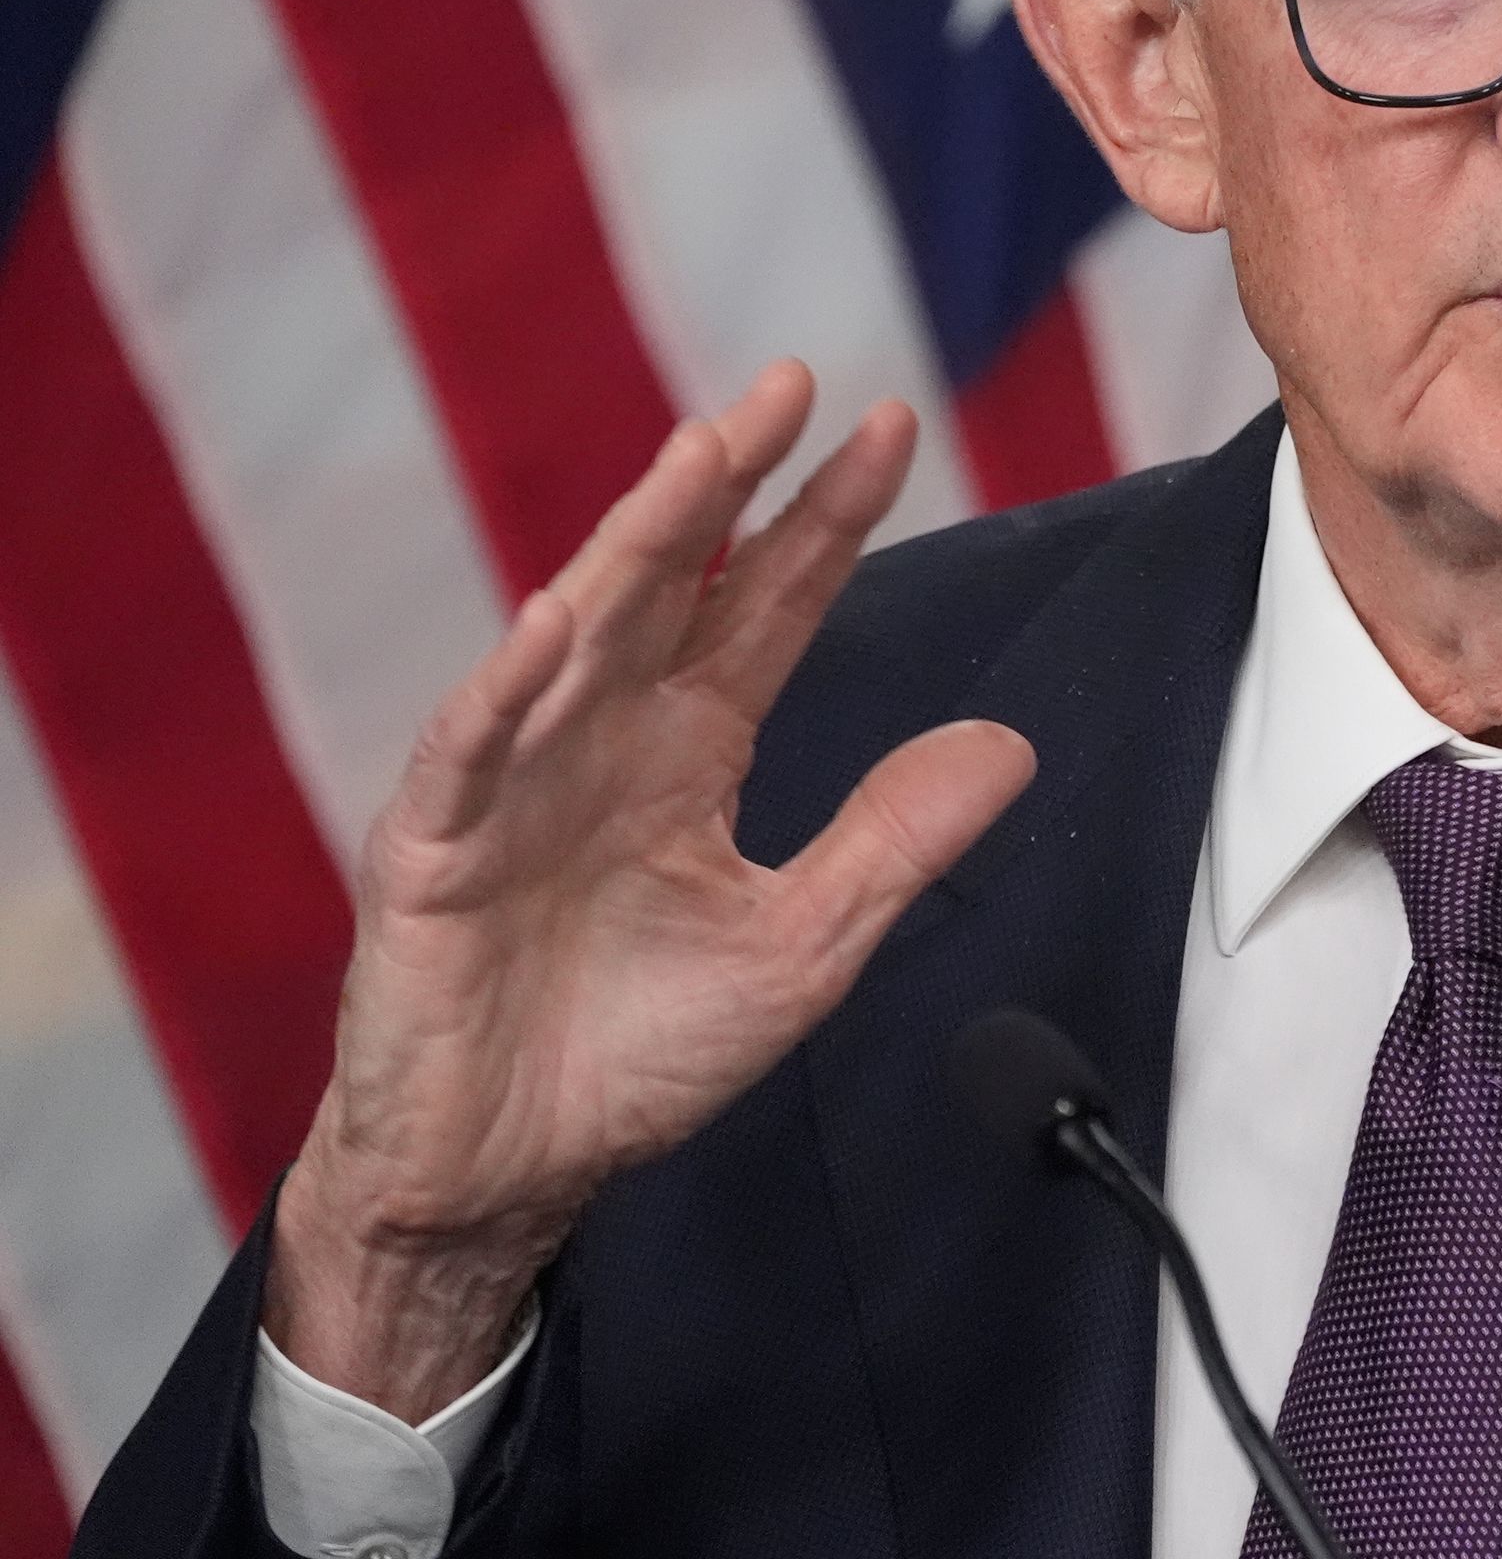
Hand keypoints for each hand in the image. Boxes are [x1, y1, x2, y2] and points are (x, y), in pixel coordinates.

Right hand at [263, 363, 1035, 1418]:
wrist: (507, 1174)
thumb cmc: (632, 1055)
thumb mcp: (804, 945)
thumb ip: (896, 841)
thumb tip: (1011, 743)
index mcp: (689, 752)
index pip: (765, 607)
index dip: (822, 521)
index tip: (890, 427)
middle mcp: (602, 740)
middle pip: (672, 585)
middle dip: (728, 483)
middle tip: (789, 384)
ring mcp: (512, 784)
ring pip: (578, 636)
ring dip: (635, 545)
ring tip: (699, 459)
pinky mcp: (433, 852)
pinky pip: (471, 753)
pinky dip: (507, 688)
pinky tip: (552, 620)